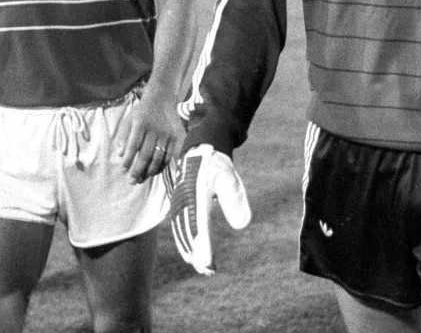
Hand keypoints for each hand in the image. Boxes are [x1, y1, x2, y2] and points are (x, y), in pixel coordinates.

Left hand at [113, 91, 182, 182]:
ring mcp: (168, 134)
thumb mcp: (129, 119)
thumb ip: (123, 135)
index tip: (123, 170)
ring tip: (142, 179)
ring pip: (158, 158)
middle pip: (146, 155)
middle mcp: (155, 129)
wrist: (162, 99)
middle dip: (138, 170)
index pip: (133, 146)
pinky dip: (163, 166)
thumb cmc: (142, 111)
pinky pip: (170, 156)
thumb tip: (120, 154)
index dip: (128, 160)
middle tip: (132, 181)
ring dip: (150, 171)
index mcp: (141, 123)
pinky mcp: (178, 137)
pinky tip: (155, 171)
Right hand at [170, 144, 251, 274]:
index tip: (208, 263)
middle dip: (197, 254)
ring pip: (182, 232)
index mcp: (196, 194)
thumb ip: (234, 200)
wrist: (200, 149)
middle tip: (208, 271)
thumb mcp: (229, 178)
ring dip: (191, 252)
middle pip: (189, 233)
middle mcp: (184, 201)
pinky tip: (191, 255)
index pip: (199, 225)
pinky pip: (179, 227)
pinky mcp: (178, 205)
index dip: (203, 246)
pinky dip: (184, 242)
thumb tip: (242, 225)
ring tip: (203, 269)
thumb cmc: (218, 165)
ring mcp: (178, 203)